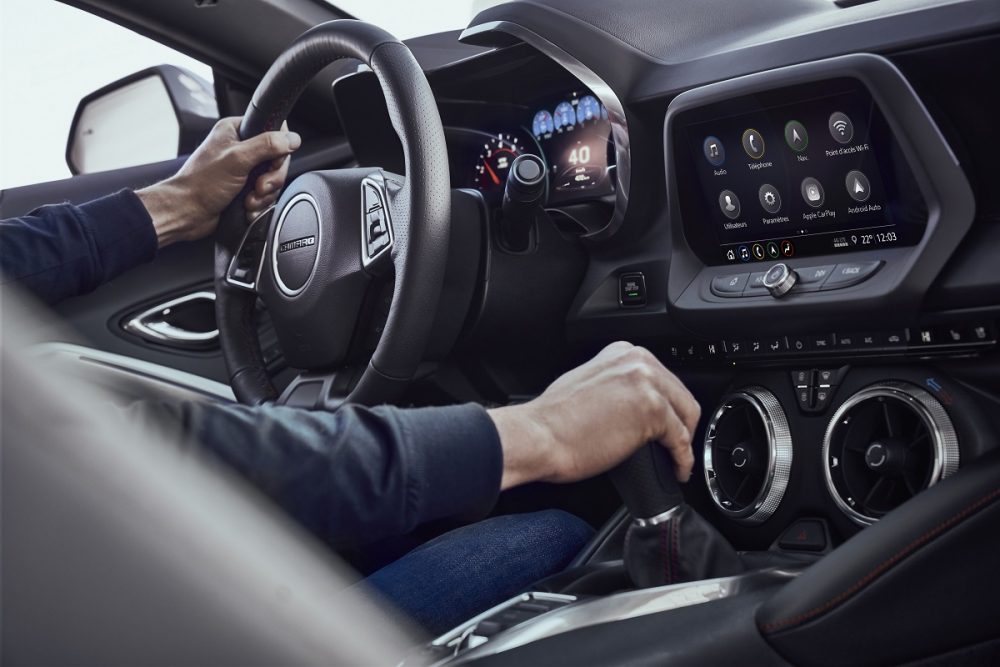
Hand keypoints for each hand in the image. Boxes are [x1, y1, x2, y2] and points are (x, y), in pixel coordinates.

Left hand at [136, 117, 300, 247]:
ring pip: (273, 179)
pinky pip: (266, 194)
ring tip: (249, 199)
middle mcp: (241, 147)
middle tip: (259, 186)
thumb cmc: (201, 184)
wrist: (187, 212)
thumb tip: (292, 138)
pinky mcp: (245, 188)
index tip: (272, 163)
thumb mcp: (238, 159)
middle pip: (277, 159)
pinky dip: (259, 203)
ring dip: (264, 194)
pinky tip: (247, 206)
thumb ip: (267, 145)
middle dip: (271, 178)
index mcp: (236, 130)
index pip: (274, 130)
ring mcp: (244, 169)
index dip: (279, 148)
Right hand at [489, 342, 700, 489]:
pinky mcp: (653, 411)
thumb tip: (631, 404)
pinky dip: (683, 459)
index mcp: (622, 352)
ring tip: (678, 460)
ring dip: (686, 442)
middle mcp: (638, 362)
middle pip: (680, 395)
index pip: (663, 378)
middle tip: (675, 446)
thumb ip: (614, 384)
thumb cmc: (553, 420)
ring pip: (687, 416)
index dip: (669, 405)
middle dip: (682, 424)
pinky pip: (681, 441)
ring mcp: (646, 384)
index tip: (669, 423)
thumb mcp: (588, 382)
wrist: (539, 436)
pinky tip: (678, 469)